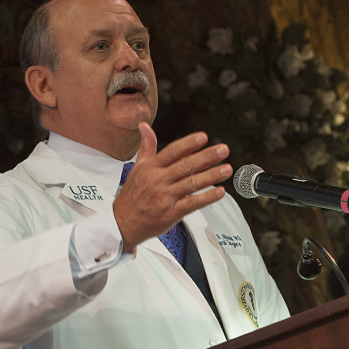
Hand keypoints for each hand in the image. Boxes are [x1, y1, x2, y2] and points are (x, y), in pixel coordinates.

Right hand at [113, 122, 231, 252]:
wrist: (122, 223)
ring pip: (191, 183)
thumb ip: (146, 146)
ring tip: (226, 169)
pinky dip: (207, 198)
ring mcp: (165, 197)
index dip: (188, 144)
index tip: (203, 137)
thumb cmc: (131, 196)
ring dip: (211, 176)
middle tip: (223, 149)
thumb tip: (144, 126)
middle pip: (185, 165)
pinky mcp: (170, 213)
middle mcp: (158, 180)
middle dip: (206, 157)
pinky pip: (192, 204)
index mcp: (151, 168)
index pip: (172, 151)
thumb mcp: (137, 168)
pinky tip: (219, 192)